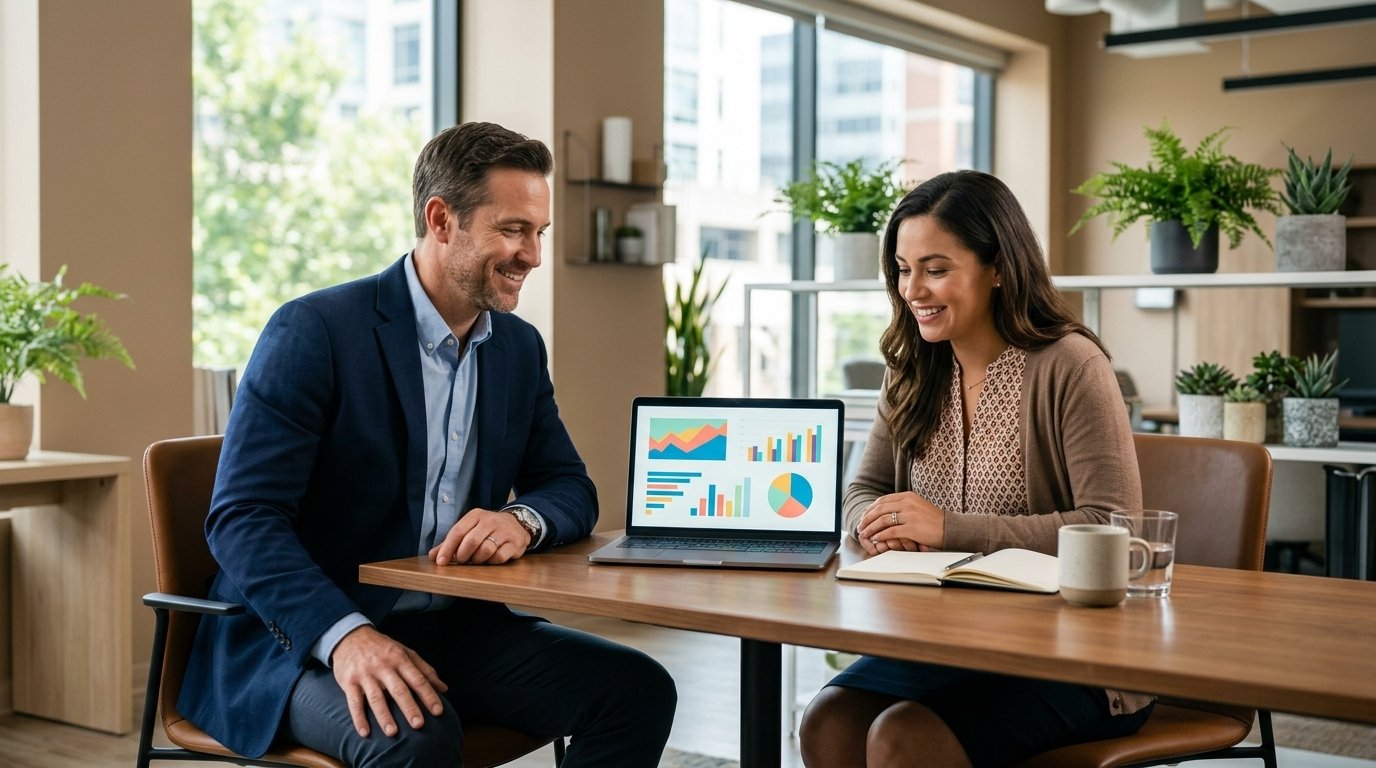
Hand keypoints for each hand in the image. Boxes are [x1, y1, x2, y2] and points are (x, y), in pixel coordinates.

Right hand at [330, 625, 446, 737]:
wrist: (350, 636)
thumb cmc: (383, 648)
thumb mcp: (405, 652)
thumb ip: (425, 670)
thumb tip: (443, 688)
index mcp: (400, 659)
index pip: (418, 679)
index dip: (429, 695)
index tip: (438, 711)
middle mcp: (384, 667)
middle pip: (399, 689)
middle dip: (409, 707)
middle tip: (419, 724)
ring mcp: (365, 674)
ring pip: (376, 698)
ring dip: (384, 716)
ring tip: (392, 733)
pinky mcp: (349, 682)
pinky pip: (354, 702)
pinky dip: (359, 718)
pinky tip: (365, 732)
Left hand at [428, 508, 530, 565]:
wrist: (517, 524)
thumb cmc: (487, 530)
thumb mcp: (470, 530)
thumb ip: (451, 542)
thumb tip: (433, 556)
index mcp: (476, 515)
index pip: (457, 531)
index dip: (447, 548)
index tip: (440, 562)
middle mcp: (490, 520)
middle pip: (471, 541)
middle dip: (463, 555)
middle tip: (463, 560)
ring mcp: (504, 531)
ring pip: (485, 550)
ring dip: (478, 560)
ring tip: (477, 559)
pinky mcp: (515, 542)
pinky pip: (499, 557)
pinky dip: (492, 562)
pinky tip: (491, 559)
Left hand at [856, 492, 944, 555]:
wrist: (950, 528)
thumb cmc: (934, 520)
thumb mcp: (918, 506)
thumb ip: (903, 505)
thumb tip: (885, 510)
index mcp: (908, 496)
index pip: (883, 500)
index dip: (870, 509)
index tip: (864, 516)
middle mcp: (907, 503)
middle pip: (880, 509)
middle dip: (867, 518)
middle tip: (860, 526)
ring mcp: (910, 515)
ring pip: (882, 520)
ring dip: (871, 528)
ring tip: (865, 534)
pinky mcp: (912, 528)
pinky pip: (890, 531)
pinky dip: (881, 536)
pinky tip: (876, 539)